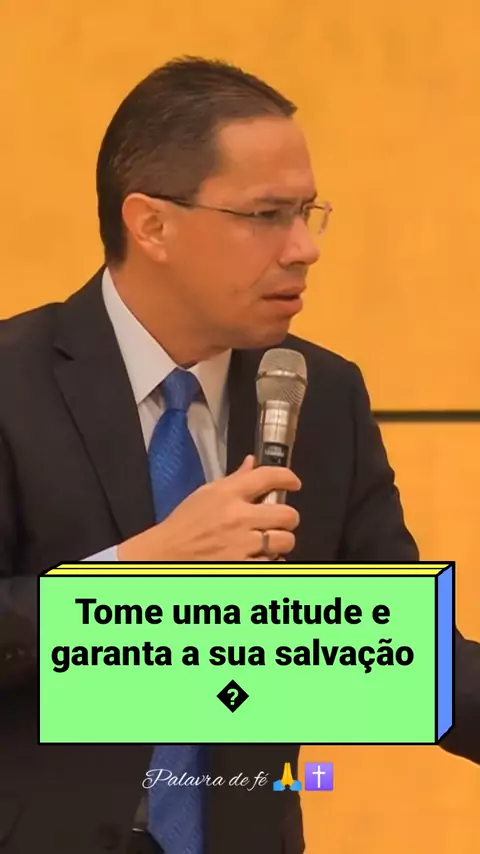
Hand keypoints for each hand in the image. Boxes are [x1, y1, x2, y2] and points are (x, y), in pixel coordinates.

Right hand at [118, 455, 300, 560]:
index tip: (293, 483)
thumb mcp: (207, 493)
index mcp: (228, 494)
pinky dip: (270, 560)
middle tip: (280, 521)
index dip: (288, 477)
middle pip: (287, 514)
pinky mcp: (241, 567)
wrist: (165, 553)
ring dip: (281, 541)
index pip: (269, 477)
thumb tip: (253, 462)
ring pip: (285, 541)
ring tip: (270, 541)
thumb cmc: (185, 522)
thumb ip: (235, 479)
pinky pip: (273, 562)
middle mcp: (238, 517)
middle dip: (288, 517)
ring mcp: (241, 545)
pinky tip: (259, 556)